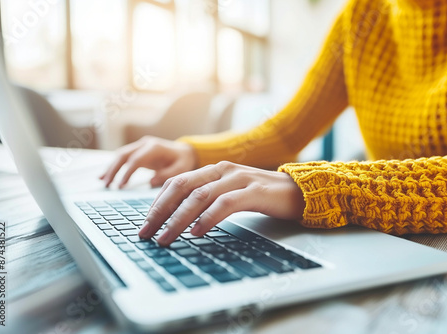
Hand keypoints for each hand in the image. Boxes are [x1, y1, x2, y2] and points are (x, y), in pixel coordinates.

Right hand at [99, 136, 197, 187]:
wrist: (185, 152)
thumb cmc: (183, 161)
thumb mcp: (181, 169)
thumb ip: (167, 175)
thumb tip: (151, 182)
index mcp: (155, 147)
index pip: (136, 159)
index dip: (127, 172)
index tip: (121, 185)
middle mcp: (145, 144)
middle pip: (124, 155)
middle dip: (114, 170)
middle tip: (108, 185)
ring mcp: (140, 146)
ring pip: (120, 155)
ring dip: (111, 168)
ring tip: (104, 182)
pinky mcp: (138, 151)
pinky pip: (122, 158)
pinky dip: (113, 166)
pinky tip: (104, 176)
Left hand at [138, 161, 305, 246]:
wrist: (300, 191)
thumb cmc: (263, 196)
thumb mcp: (231, 194)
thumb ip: (209, 200)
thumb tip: (181, 220)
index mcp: (214, 170)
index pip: (177, 182)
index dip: (158, 202)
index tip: (146, 223)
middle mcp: (223, 170)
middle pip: (182, 187)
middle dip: (160, 211)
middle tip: (146, 232)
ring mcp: (239, 178)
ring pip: (199, 196)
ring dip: (178, 219)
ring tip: (165, 238)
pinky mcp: (255, 191)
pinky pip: (225, 204)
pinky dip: (208, 218)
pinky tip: (196, 233)